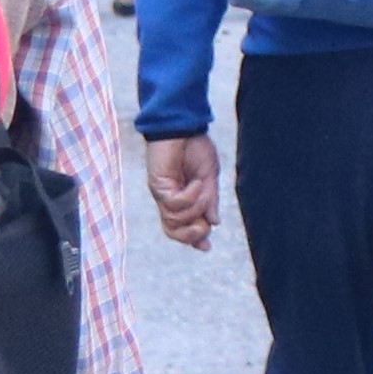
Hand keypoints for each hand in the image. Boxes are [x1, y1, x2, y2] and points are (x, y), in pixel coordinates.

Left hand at [145, 135, 220, 249]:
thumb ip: (210, 200)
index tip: (207, 247)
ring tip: (203, 190)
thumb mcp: (209, 177)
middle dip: (191, 235)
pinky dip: (190, 197)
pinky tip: (196, 183)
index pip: (182, 226)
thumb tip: (214, 222)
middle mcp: (169, 199)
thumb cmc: (195, 147)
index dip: (193, 239)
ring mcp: (162, 193)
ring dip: (195, 209)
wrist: (183, 126)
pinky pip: (174, 204)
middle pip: (172, 231)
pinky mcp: (158, 185)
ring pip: (175, 220)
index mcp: (181, 198)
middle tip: (204, 227)